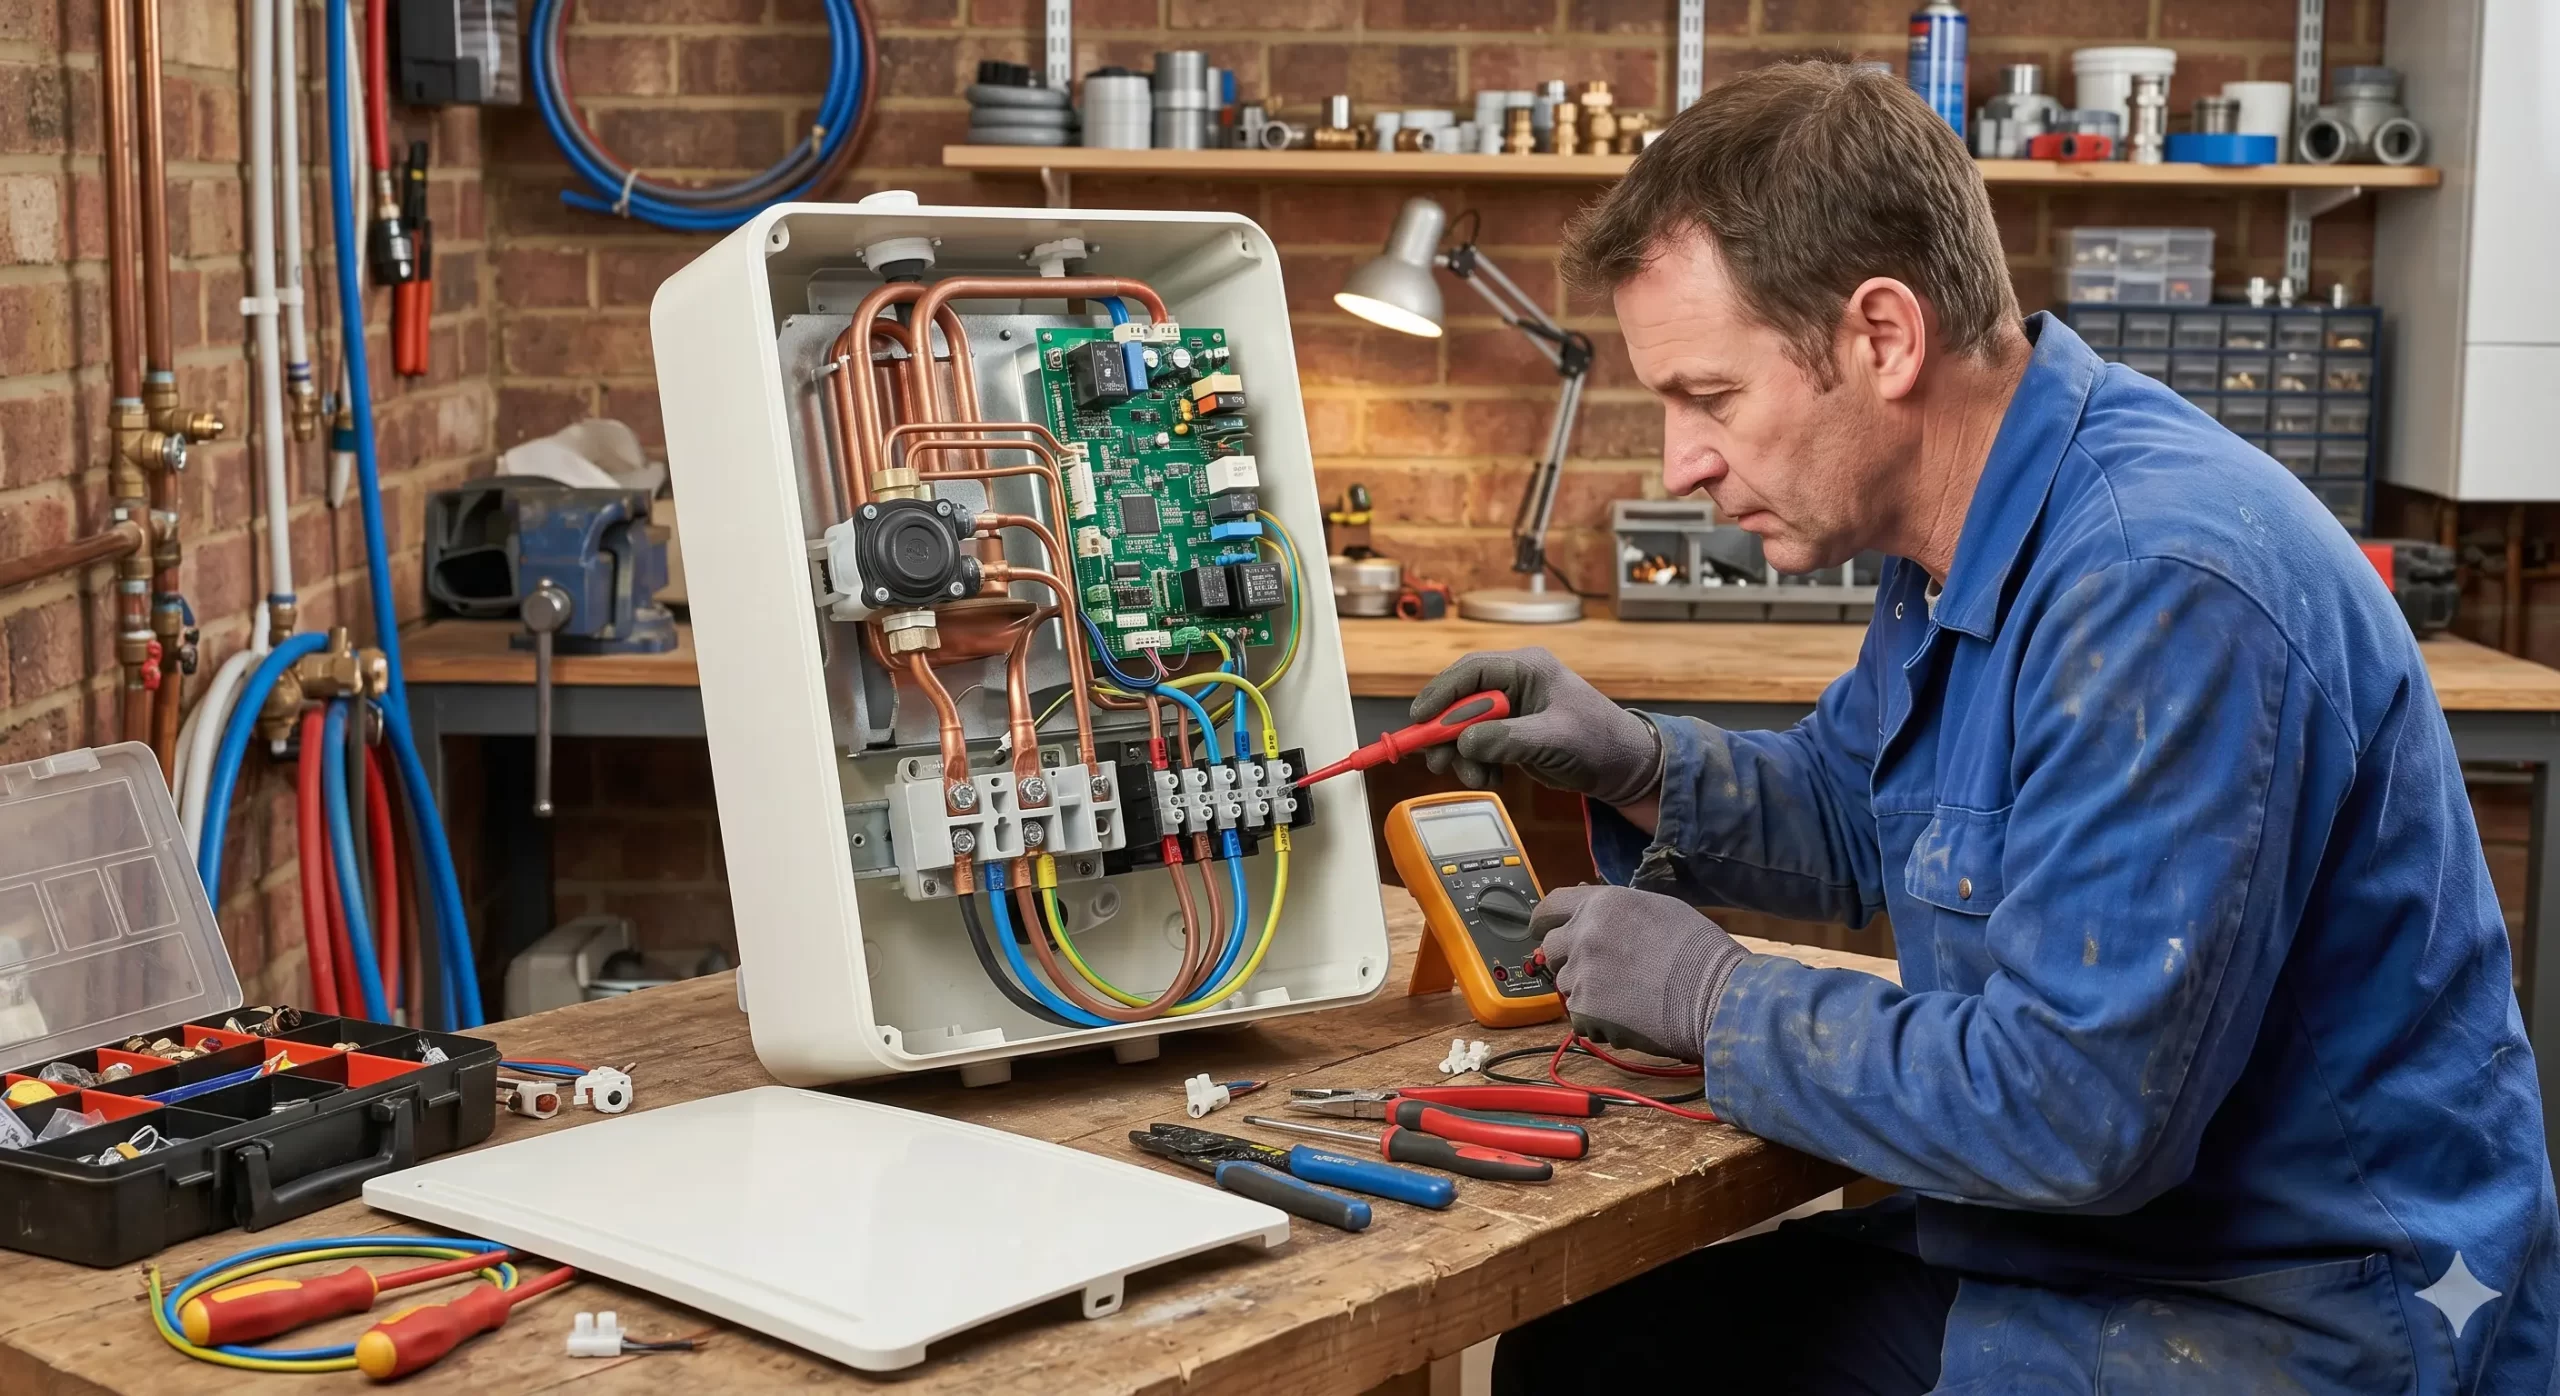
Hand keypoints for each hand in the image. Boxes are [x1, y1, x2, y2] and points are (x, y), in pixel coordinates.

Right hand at [1410, 648, 1661, 806]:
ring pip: (1464, 726)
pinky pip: (1478, 744)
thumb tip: (1465, 742)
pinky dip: (1476, 763)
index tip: (1419, 720)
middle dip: (1445, 732)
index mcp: (1527, 668)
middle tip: (1435, 759)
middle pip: (1460, 699)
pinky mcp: (1511, 733)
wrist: (1624, 768)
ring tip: (1476, 778)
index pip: (1470, 671)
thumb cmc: (1600, 741)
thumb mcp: (1554, 738)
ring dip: (1461, 754)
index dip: (1440, 693)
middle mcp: (1515, 683)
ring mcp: (1512, 709)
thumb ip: (1507, 739)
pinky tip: (1490, 778)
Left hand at [1528, 885, 1746, 1063]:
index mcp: (1602, 904)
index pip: (1550, 906)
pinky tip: (1627, 1016)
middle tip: (1596, 972)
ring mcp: (1581, 972)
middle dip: (1566, 959)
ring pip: (1566, 984)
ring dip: (1585, 991)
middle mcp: (1584, 934)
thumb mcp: (1657, 909)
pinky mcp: (1585, 1009)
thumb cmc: (1699, 952)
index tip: (1538, 929)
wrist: (1714, 995)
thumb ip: (1617, 913)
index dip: (1542, 920)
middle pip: (1551, 948)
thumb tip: (1599, 921)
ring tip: (1624, 996)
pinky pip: (1577, 1016)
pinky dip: (1595, 1020)